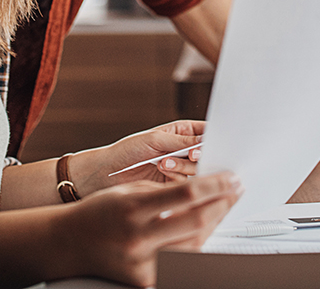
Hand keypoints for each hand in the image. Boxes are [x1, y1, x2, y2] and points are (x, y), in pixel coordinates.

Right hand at [63, 172, 241, 286]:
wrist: (71, 243)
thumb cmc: (99, 212)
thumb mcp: (129, 191)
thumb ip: (165, 191)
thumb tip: (203, 188)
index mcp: (133, 209)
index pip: (186, 195)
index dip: (214, 186)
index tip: (230, 179)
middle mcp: (139, 239)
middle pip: (196, 222)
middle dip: (222, 204)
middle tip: (235, 191)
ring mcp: (143, 264)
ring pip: (195, 245)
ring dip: (214, 224)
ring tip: (223, 208)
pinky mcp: (146, 280)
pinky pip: (182, 262)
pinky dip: (197, 245)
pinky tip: (204, 230)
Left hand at [72, 120, 203, 194]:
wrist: (107, 174)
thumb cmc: (127, 150)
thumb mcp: (156, 140)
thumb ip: (183, 142)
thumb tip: (205, 144)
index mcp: (183, 132)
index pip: (208, 134)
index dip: (212, 140)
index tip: (205, 146)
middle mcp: (185, 151)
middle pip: (208, 155)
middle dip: (197, 156)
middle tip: (190, 155)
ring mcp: (181, 169)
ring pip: (199, 171)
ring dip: (183, 167)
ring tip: (163, 163)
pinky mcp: (175, 186)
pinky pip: (187, 185)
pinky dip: (177, 179)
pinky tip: (163, 173)